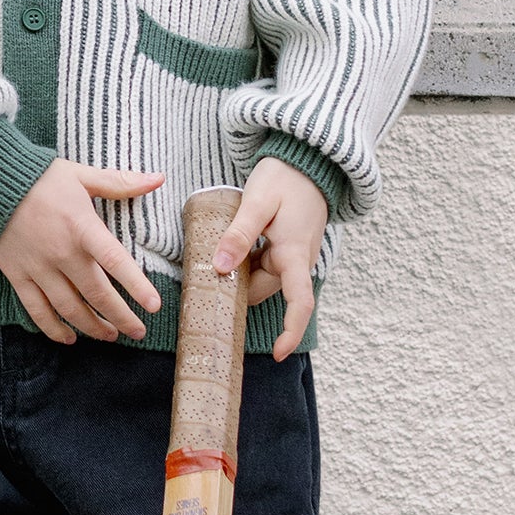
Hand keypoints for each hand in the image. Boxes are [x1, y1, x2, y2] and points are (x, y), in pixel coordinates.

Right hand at [0, 160, 165, 343]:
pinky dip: (53, 329)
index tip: (154, 306)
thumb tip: (158, 178)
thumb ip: (120, 182)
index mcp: (82, 227)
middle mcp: (62, 253)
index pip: (116, 262)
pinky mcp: (18, 276)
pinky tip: (68, 338)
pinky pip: (37, 311)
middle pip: (97, 295)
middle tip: (138, 331)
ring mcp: (39, 268)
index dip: (137, 286)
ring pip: (70, 309)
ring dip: (92, 327)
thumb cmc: (39, 177)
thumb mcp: (82, 175)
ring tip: (109, 335)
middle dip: (120, 318)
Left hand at [214, 158, 330, 361]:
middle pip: (262, 290)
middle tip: (206, 266)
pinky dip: (245, 263)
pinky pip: (262, 267)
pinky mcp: (286, 251)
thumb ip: (239, 233)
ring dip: (239, 272)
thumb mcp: (257, 201)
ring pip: (259, 279)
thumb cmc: (285, 177)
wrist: (308, 161)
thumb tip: (220, 266)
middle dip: (236, 287)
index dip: (290, 331)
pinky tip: (231, 247)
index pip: (300, 302)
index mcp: (294, 253)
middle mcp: (297, 261)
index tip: (277, 353)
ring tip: (219, 249)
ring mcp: (293, 257)